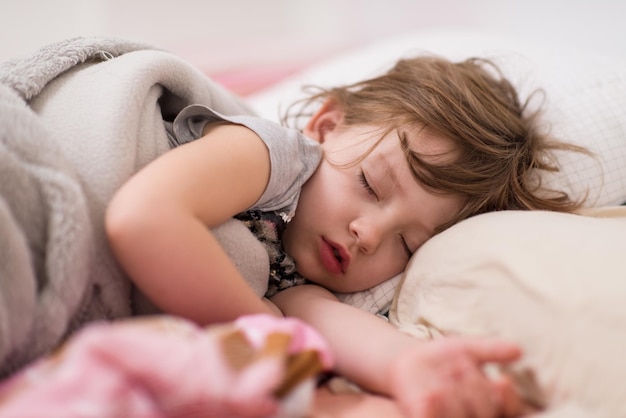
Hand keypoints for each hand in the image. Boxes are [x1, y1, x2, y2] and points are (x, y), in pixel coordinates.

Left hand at [388, 337, 522, 417]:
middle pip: (485, 410)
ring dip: (453, 391)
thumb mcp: (467, 349)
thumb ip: (491, 350)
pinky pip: (432, 416)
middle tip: (457, 369)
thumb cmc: (443, 358)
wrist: (408, 362)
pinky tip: (431, 393)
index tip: (502, 381)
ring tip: (443, 377)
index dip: (507, 398)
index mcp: (490, 403)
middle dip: (474, 386)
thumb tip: (519, 351)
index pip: (510, 407)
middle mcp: (473, 415)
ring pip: (460, 413)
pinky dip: (435, 405)